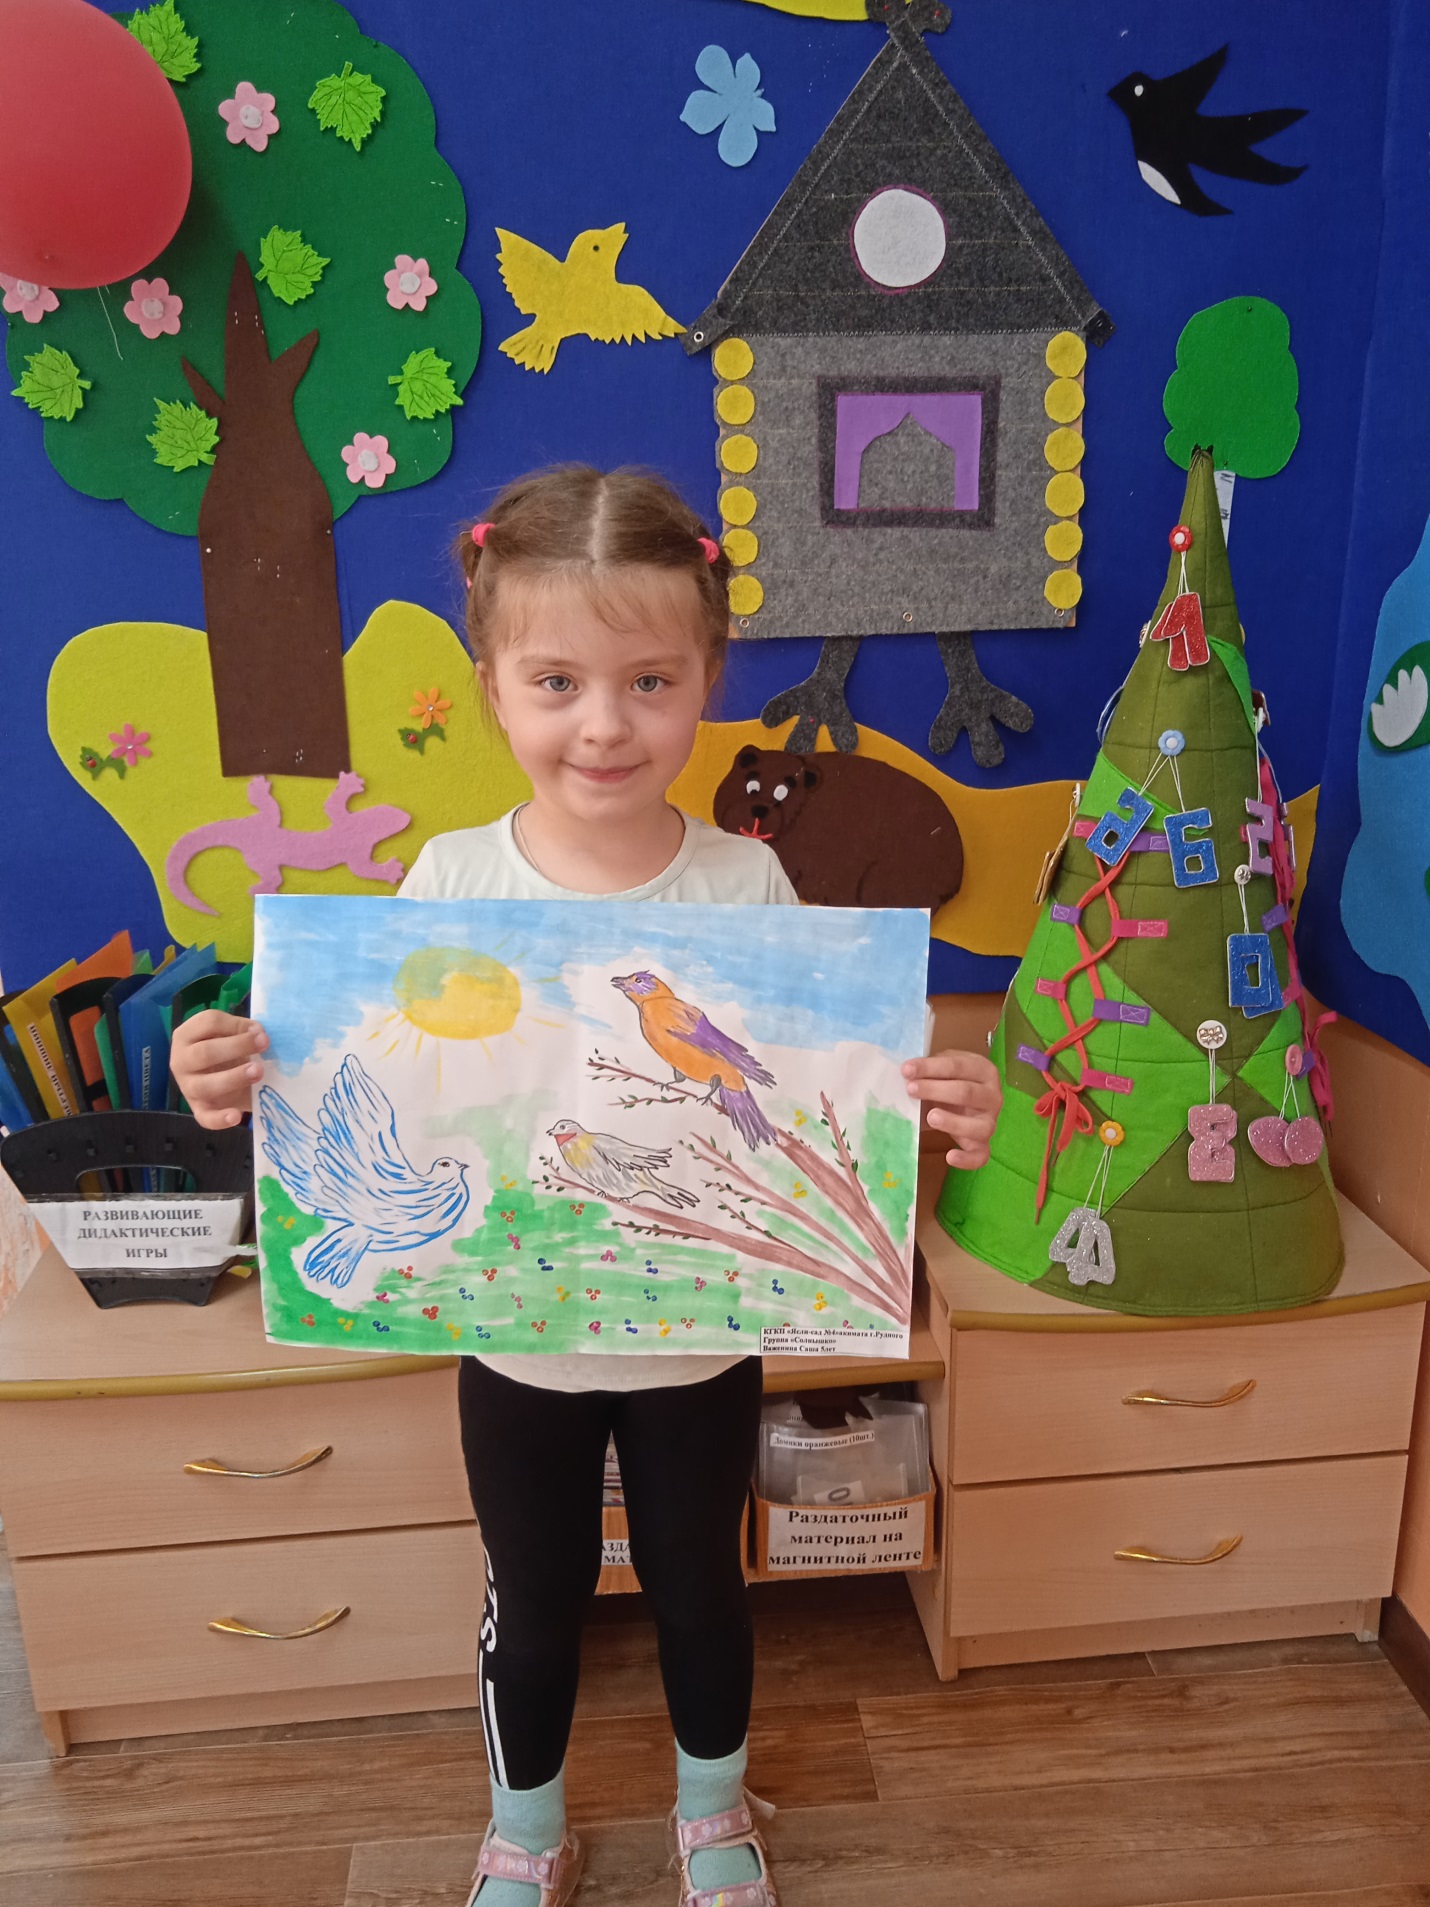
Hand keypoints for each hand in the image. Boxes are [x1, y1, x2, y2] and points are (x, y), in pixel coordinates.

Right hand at [170, 1010, 267, 1129]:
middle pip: (204, 1052)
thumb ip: (243, 1031)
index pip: (208, 1023)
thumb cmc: (229, 1052)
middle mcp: (181, 1060)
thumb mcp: (232, 1036)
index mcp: (187, 1035)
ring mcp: (187, 1087)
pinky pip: (205, 1117)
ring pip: (205, 1085)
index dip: (235, 1024)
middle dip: (236, 1047)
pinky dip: (219, 1119)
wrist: (228, 1082)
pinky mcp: (199, 1110)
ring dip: (233, 1078)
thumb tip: (258, 1033)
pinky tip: (236, 1116)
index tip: (260, 1031)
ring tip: (258, 1072)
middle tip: (264, 1044)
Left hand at [903, 1049, 1001, 1169]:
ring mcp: (990, 1122)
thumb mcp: (942, 1069)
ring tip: (930, 1117)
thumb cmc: (949, 1081)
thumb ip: (929, 1070)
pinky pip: (981, 1156)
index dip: (931, 1068)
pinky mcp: (984, 1145)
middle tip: (910, 1090)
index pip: (958, 1066)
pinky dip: (967, 1160)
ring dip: (954, 1122)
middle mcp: (993, 1097)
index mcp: (984, 1071)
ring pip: (979, 1126)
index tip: (906, 1070)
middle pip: (966, 1093)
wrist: (963, 1102)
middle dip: (936, 1090)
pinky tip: (949, 1156)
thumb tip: (906, 1074)